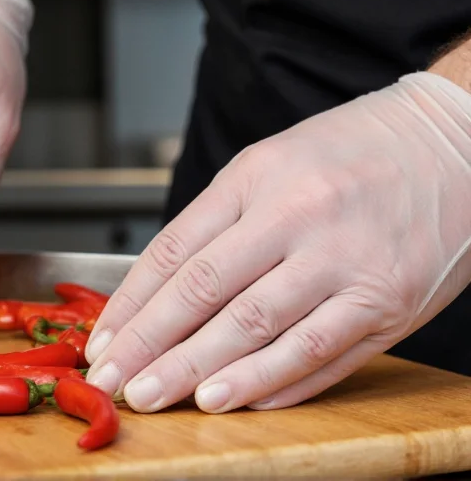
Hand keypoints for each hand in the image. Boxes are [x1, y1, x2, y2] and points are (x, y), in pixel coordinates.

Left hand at [84, 71, 470, 412]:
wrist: (452, 142)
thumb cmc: (350, 154)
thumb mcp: (270, 165)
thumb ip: (218, 223)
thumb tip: (160, 290)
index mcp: (257, 178)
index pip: (175, 251)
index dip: (132, 304)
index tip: (104, 340)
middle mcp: (298, 216)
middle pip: (206, 293)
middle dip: (153, 346)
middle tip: (116, 382)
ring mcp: (345, 262)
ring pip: (258, 329)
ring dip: (203, 372)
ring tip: (162, 397)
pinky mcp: (387, 302)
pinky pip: (320, 352)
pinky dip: (272, 381)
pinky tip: (233, 399)